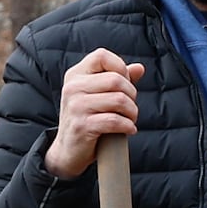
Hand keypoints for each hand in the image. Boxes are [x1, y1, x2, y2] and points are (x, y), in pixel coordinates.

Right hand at [44, 47, 145, 178]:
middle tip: (130, 107)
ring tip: (130, 119)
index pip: (101, 56)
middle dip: (131, 94)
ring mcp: (75, 107)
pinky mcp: (82, 126)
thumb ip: (117, 80)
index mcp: (75, 76)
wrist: (67, 151)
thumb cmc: (86, 120)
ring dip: (132, 112)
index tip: (125, 84)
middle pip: (115, 79)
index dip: (120, 66)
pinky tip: (129, 130)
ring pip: (118, 100)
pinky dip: (128, 126)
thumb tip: (139, 68)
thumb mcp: (98, 96)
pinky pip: (114, 120)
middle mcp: (72, 88)